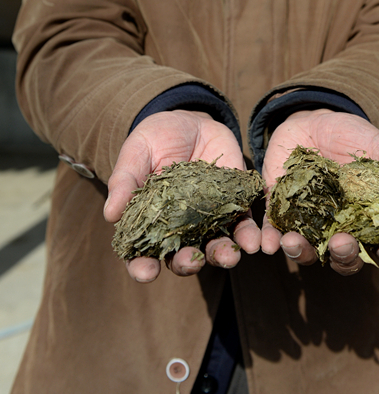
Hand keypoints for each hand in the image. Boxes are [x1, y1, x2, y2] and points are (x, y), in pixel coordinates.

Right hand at [104, 111, 260, 281]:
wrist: (189, 122)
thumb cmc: (154, 141)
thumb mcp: (135, 154)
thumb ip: (125, 182)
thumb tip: (110, 214)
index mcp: (150, 224)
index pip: (143, 254)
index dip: (142, 266)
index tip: (146, 271)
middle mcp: (179, 230)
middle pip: (182, 257)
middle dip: (187, 264)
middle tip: (191, 261)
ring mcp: (207, 220)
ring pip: (215, 247)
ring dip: (222, 255)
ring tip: (228, 256)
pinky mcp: (233, 205)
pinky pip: (242, 225)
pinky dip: (248, 235)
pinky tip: (253, 240)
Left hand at [261, 109, 378, 274]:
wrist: (313, 118)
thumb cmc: (352, 136)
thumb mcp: (378, 149)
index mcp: (368, 219)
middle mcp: (339, 227)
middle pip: (344, 256)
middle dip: (343, 256)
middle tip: (341, 243)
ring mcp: (310, 221)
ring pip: (308, 250)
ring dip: (302, 253)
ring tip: (296, 243)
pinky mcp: (281, 210)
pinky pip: (274, 231)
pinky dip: (271, 239)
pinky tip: (269, 244)